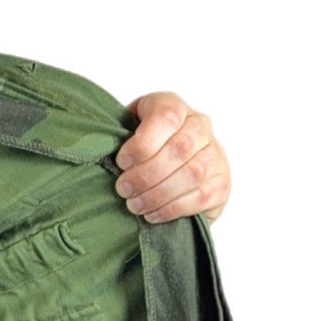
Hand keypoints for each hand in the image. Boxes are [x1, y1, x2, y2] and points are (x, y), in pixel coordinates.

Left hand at [114, 92, 229, 224]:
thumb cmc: (140, 148)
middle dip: (146, 174)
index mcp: (173, 106)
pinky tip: (153, 214)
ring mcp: (215, 154)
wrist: (169, 167)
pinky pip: (203, 196)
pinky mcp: (221, 182)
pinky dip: (174, 208)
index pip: (166, 117)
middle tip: (123, 189)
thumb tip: (99, 150)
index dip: (142, 142)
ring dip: (159, 193)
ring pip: (193, 173)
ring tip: (135, 205)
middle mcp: (200, 126)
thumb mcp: (125, 131)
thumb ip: (117, 135)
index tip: (121, 161)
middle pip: (180, 148)